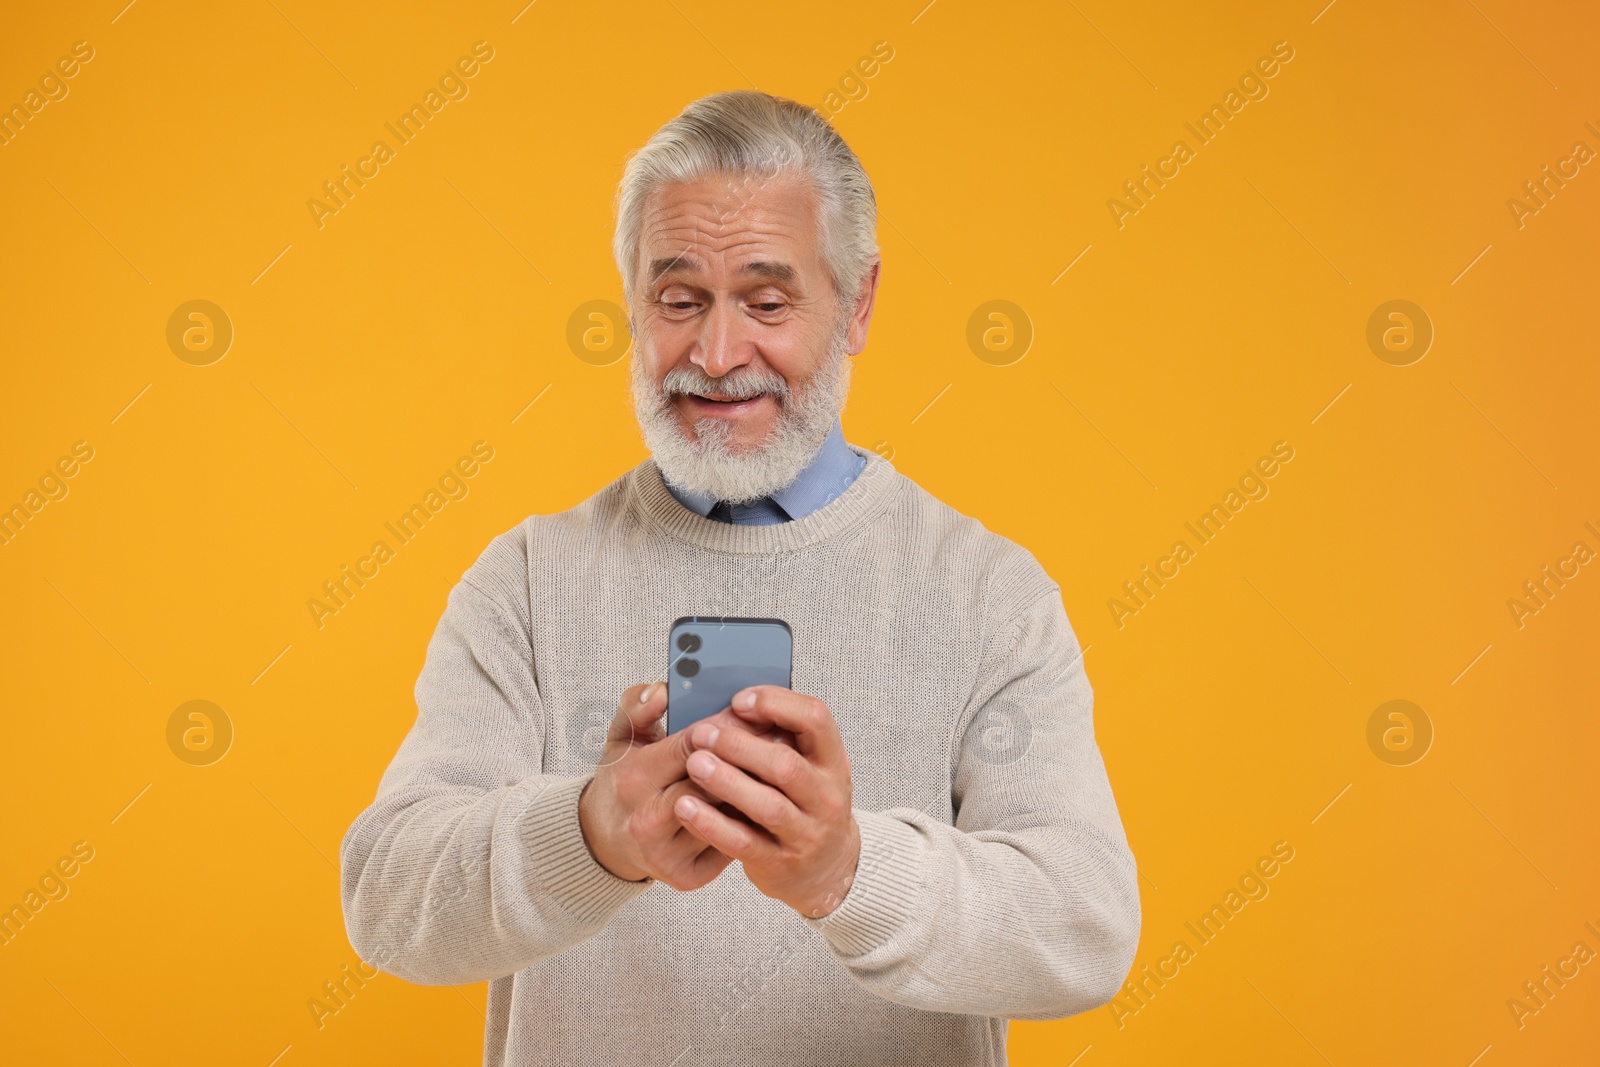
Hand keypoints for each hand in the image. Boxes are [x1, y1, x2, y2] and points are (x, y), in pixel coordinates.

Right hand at [577, 681, 768, 889]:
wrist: (605, 840)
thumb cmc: (622, 781)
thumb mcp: (620, 738)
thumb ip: (638, 706)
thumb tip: (664, 689)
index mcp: (632, 779)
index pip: (690, 747)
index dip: (725, 728)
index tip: (751, 713)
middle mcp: (647, 820)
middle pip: (713, 782)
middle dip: (746, 757)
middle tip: (779, 736)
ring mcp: (667, 853)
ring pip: (725, 815)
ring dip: (754, 789)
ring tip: (779, 767)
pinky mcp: (686, 876)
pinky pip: (729, 844)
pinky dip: (748, 822)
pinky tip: (764, 801)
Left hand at [674, 686, 860, 918]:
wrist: (827, 869)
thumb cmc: (806, 805)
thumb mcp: (810, 768)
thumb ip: (780, 738)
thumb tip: (732, 705)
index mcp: (832, 762)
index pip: (815, 719)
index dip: (777, 703)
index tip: (739, 700)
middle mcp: (826, 797)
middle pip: (786, 765)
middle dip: (741, 746)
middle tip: (703, 733)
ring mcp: (805, 834)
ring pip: (767, 806)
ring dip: (727, 782)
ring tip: (694, 764)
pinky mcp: (779, 863)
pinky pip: (743, 843)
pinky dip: (713, 825)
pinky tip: (687, 807)